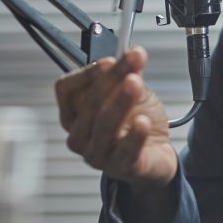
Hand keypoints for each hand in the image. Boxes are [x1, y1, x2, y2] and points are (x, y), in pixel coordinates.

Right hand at [55, 47, 177, 188]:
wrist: (157, 153)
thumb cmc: (135, 122)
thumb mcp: (132, 92)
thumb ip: (129, 74)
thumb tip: (132, 54)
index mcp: (74, 113)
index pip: (65, 89)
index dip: (86, 73)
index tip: (109, 61)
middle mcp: (79, 135)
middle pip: (88, 102)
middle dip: (112, 79)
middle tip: (132, 62)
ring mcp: (97, 155)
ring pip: (104, 125)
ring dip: (120, 101)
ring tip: (135, 84)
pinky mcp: (121, 168)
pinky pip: (125, 151)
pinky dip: (134, 136)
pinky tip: (143, 122)